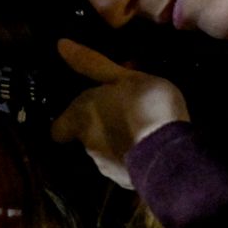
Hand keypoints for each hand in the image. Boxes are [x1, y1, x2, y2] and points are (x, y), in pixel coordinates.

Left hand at [49, 39, 189, 188]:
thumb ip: (92, 63)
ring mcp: (107, 167)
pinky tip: (151, 147)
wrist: (170, 154)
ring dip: (118, 142)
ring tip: (142, 128)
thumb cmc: (145, 106)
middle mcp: (87, 145)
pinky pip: (125, 166)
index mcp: (81, 117)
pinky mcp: (126, 182)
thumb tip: (61, 44)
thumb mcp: (123, 77)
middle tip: (124, 111)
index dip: (67, 122)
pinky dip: (133, 157)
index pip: (57, 129)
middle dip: (100, 126)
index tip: (81, 114)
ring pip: (105, 152)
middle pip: (85, 137)